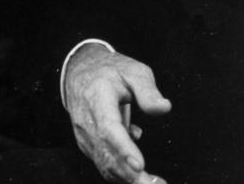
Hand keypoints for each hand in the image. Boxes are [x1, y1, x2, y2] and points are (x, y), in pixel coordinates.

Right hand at [64, 44, 171, 182]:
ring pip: (104, 164)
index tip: (139, 165)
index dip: (123, 148)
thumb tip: (164, 108)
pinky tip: (140, 171)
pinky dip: (122, 175)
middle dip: (131, 174)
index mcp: (97, 96)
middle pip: (106, 152)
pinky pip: (103, 164)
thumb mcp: (133, 71)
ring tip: (155, 183)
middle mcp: (86, 119)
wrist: (80, 72)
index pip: (108, 127)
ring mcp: (84, 134)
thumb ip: (148, 90)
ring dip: (128, 179)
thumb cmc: (111, 72)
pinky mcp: (87, 144)